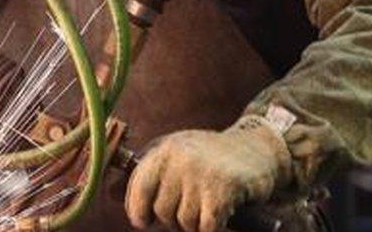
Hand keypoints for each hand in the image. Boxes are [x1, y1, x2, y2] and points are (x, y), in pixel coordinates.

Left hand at [126, 115, 291, 231]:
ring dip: (196, 223)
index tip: (144, 220)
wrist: (258, 148)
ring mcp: (201, 173)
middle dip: (175, 219)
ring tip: (208, 205)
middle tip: (192, 208)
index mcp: (163, 151)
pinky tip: (221, 215)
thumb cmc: (211, 157)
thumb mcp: (176, 156)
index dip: (139, 211)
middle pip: (163, 212)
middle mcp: (179, 159)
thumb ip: (148, 176)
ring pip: (185, 222)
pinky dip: (213, 228)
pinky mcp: (222, 189)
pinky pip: (206, 227)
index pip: (138, 189)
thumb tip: (113, 197)